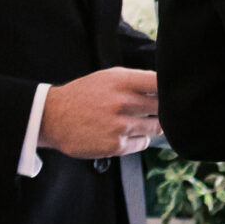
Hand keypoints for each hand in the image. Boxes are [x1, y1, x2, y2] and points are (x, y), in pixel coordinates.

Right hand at [39, 67, 161, 159]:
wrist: (54, 118)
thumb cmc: (85, 95)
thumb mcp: (108, 78)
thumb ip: (136, 80)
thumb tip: (165, 86)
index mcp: (123, 81)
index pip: (160, 82)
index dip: (170, 89)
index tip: (171, 93)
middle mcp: (123, 102)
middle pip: (163, 108)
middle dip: (160, 109)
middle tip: (150, 110)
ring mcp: (121, 125)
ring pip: (156, 127)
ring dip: (149, 125)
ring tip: (131, 121)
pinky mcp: (116, 145)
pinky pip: (143, 143)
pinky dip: (137, 139)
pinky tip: (122, 133)